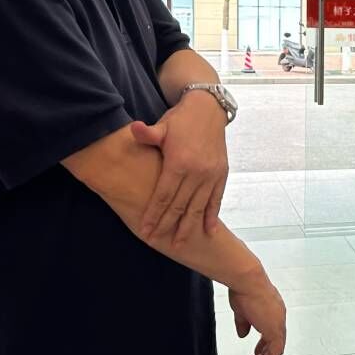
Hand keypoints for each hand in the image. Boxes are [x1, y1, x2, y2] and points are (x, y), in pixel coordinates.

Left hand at [132, 90, 229, 248]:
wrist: (208, 110)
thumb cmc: (180, 120)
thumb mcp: (162, 126)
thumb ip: (148, 134)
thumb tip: (133, 129)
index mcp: (179, 162)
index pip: (164, 196)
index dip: (154, 215)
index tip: (146, 230)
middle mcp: (197, 172)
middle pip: (180, 206)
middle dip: (167, 226)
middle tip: (157, 242)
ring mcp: (211, 175)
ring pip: (198, 207)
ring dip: (189, 227)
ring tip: (180, 245)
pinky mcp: (221, 174)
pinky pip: (216, 200)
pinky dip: (212, 216)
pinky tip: (208, 231)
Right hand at [228, 277, 286, 354]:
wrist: (247, 280)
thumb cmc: (243, 289)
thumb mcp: (242, 311)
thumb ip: (244, 324)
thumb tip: (243, 335)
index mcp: (273, 310)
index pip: (272, 332)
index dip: (264, 344)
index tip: (258, 353)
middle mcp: (278, 317)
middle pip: (275, 343)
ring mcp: (278, 324)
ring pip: (276, 350)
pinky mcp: (275, 330)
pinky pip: (275, 353)